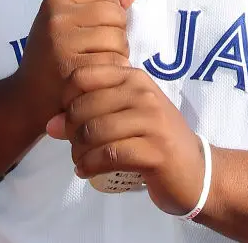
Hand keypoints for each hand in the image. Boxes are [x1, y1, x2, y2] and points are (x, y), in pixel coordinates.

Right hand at [13, 0, 137, 129]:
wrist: (26, 99)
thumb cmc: (52, 58)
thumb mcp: (69, 24)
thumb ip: (101, 5)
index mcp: (56, 1)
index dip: (111, 12)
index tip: (96, 30)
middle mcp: (57, 19)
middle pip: (115, 15)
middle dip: (117, 34)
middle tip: (100, 50)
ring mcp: (63, 44)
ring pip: (118, 39)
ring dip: (118, 54)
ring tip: (99, 63)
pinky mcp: (73, 71)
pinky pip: (114, 63)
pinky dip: (114, 72)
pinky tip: (100, 78)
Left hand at [45, 65, 207, 216]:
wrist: (197, 172)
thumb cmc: (156, 140)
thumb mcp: (126, 116)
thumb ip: (91, 113)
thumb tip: (50, 124)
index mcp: (134, 78)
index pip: (83, 76)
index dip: (65, 99)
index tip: (68, 120)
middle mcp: (144, 93)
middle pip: (84, 106)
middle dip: (70, 131)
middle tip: (74, 147)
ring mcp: (152, 121)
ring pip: (94, 131)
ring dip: (78, 151)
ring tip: (79, 161)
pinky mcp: (155, 151)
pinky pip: (109, 155)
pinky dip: (90, 165)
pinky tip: (85, 171)